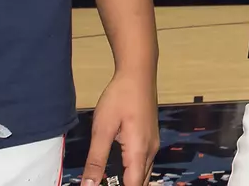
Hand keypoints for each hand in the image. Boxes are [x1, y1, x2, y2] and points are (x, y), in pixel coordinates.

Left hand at [81, 66, 157, 185]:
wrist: (138, 73)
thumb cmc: (120, 98)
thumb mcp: (102, 129)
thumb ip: (96, 160)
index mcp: (139, 151)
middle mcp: (150, 151)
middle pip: (140, 183)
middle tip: (100, 183)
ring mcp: (152, 144)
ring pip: (143, 174)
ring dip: (127, 180)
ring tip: (105, 178)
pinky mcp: (150, 138)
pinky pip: (143, 163)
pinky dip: (131, 171)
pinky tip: (115, 167)